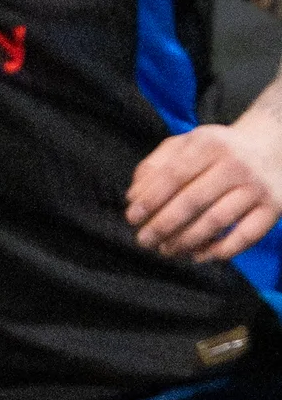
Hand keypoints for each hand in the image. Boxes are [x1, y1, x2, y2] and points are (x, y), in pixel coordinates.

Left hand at [127, 104, 281, 262]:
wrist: (272, 145)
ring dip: (185, 242)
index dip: (150, 199)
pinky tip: (198, 255)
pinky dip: (219, 252)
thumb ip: (156, 165)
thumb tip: (133, 196)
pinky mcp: (273, 208)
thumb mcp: (188, 144)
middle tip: (144, 240)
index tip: (132, 217)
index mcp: (210, 144)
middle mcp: (235, 164)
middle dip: (162, 226)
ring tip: (166, 250)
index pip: (174, 175)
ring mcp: (256, 187)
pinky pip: (244, 237)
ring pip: (215, 222)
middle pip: (192, 201)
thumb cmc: (218, 150)